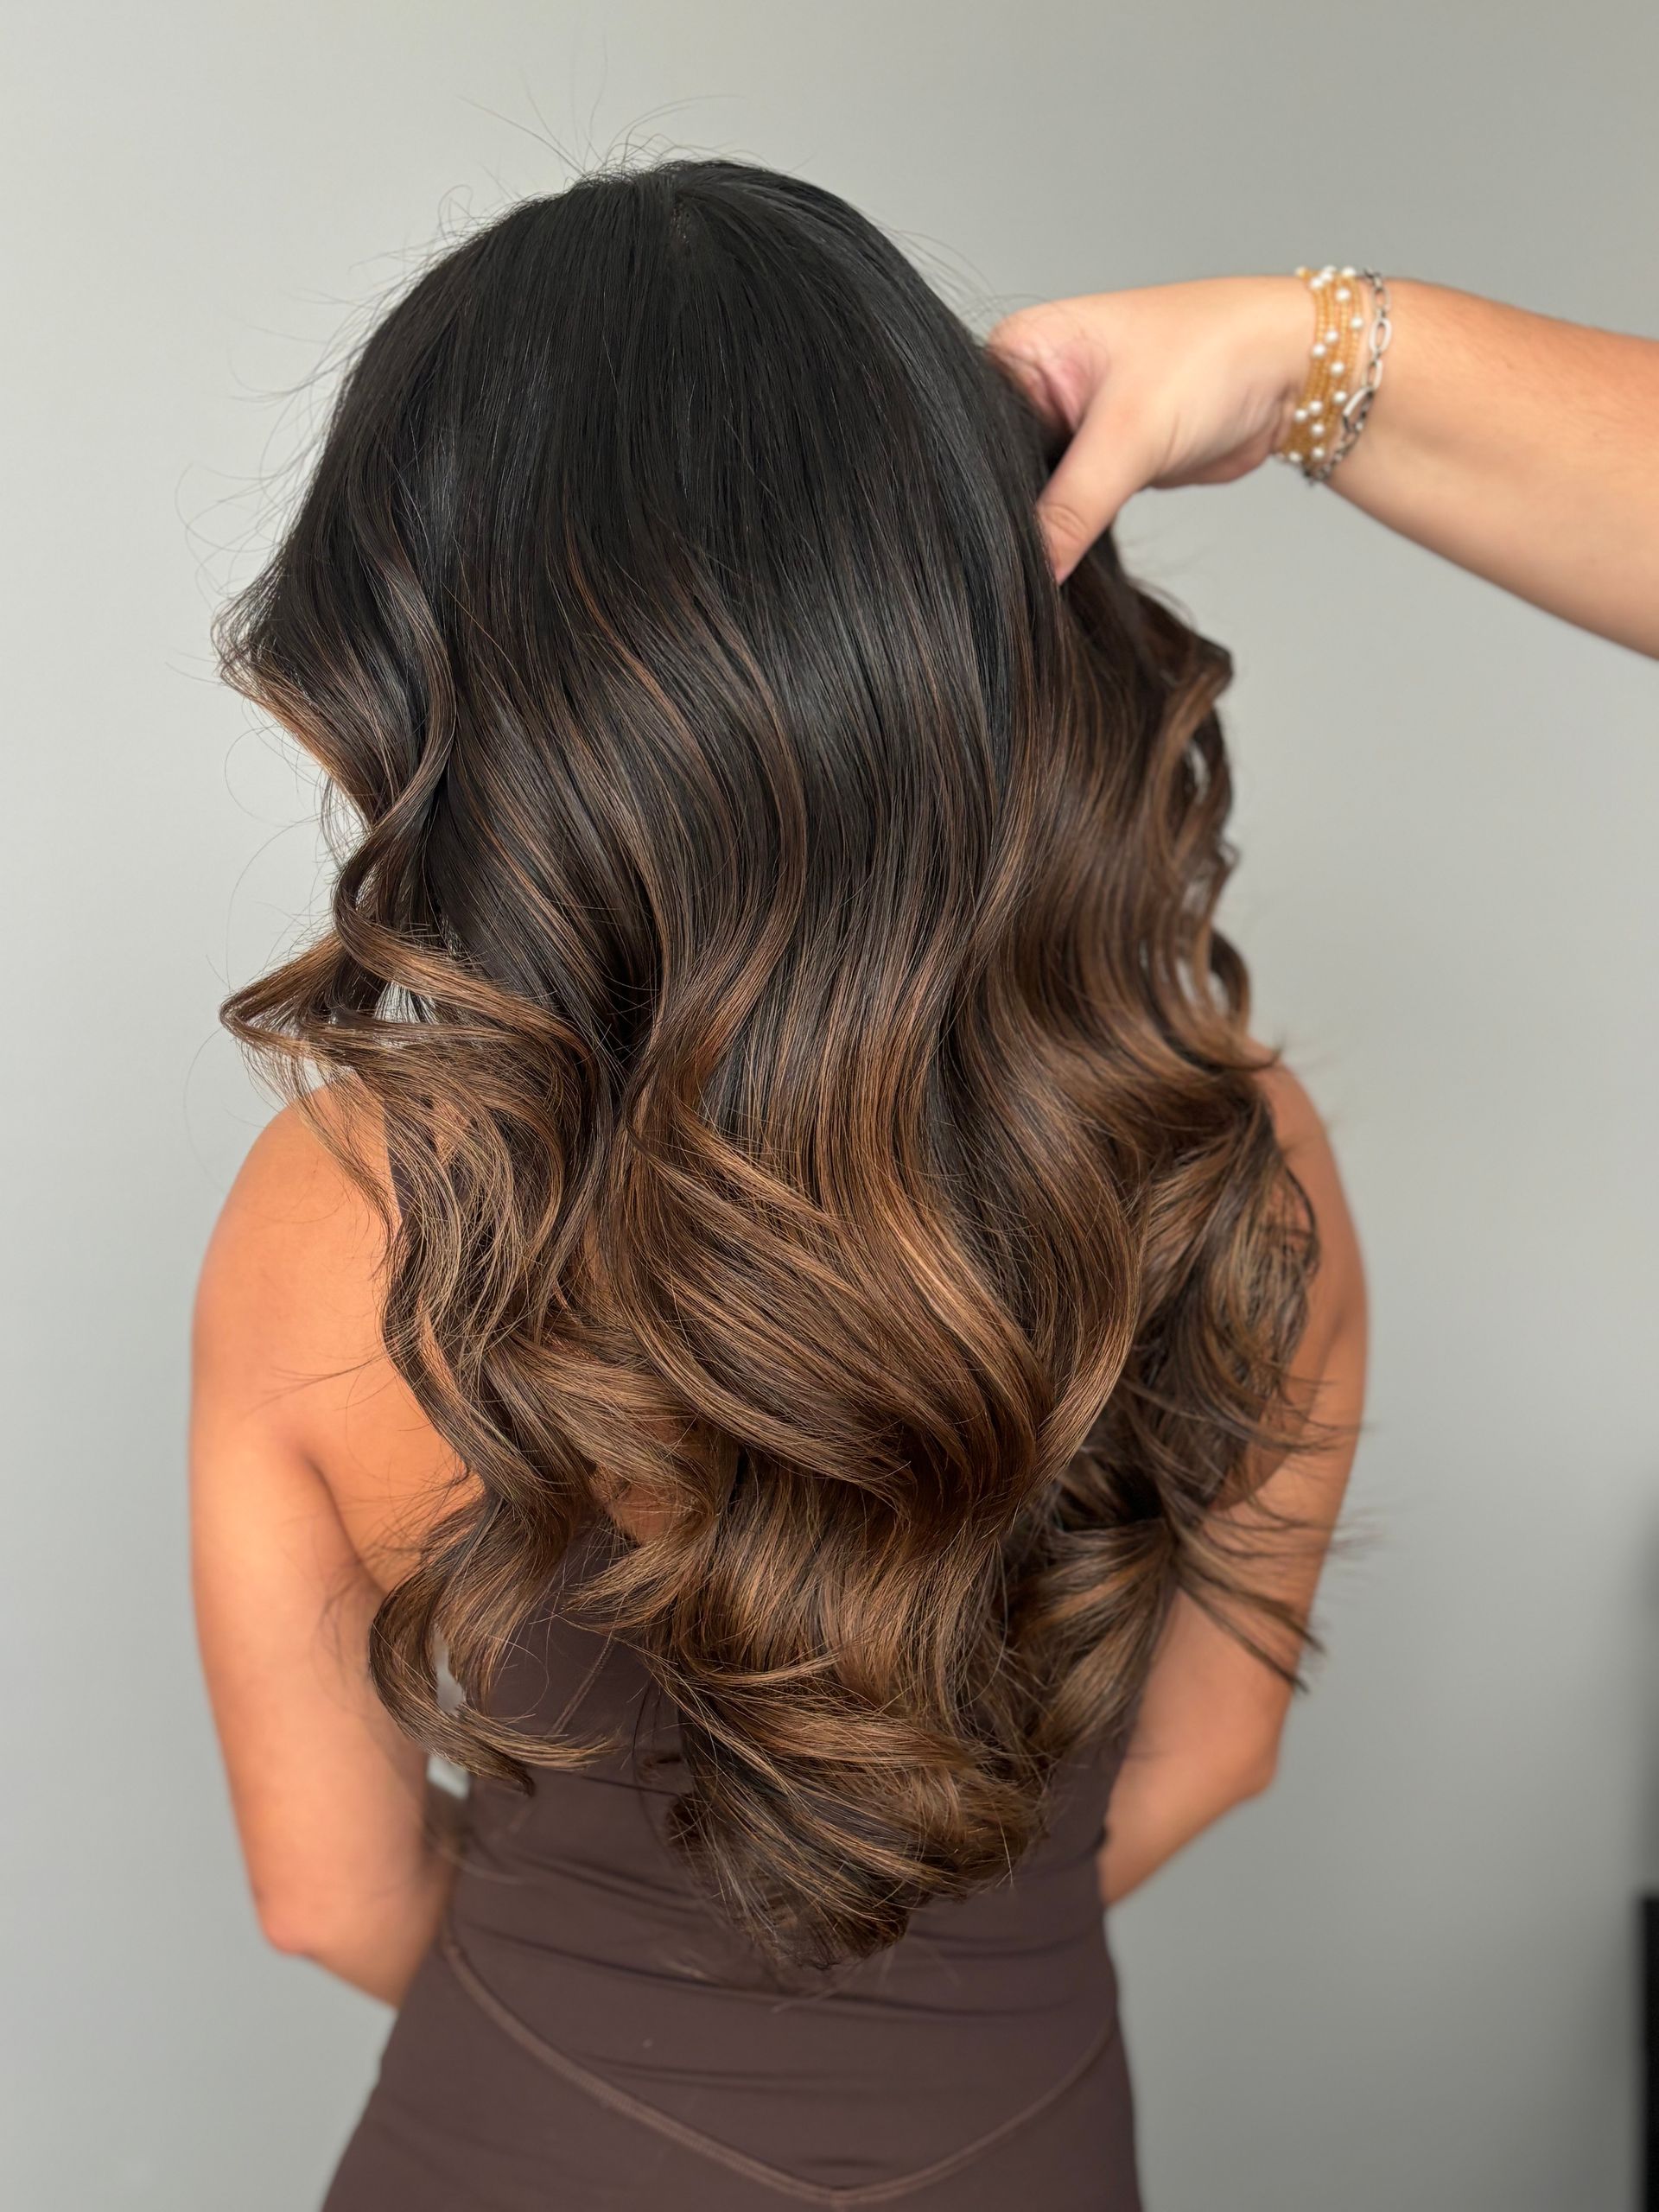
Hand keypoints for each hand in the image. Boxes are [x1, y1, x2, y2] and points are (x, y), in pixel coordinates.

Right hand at [988, 276, 1313, 579]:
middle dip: (1012, 520)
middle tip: (1009, 574)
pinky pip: (1064, 512)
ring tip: (1038, 574)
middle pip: (996, 473)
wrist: (1288, 371)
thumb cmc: (1214, 357)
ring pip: (1030, 499)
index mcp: (1017, 349)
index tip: (981, 552)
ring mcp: (1061, 427)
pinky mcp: (1093, 464)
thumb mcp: (1131, 436)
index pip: (972, 435)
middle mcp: (1030, 385)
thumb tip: (1032, 576)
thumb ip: (1073, 509)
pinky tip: (1065, 566)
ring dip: (1043, 534)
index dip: (977, 494)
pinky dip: (1069, 538)